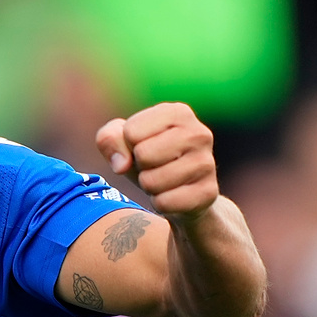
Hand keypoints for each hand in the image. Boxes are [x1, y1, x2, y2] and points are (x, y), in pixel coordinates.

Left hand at [96, 102, 217, 220]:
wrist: (183, 192)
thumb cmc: (149, 158)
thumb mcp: (123, 142)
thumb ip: (108, 139)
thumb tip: (121, 164)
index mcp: (178, 112)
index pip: (131, 131)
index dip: (129, 145)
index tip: (144, 147)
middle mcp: (199, 133)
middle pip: (143, 154)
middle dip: (140, 166)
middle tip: (153, 167)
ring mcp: (207, 163)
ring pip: (152, 181)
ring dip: (149, 186)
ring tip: (162, 180)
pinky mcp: (208, 192)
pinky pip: (164, 203)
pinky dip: (160, 204)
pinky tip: (173, 195)